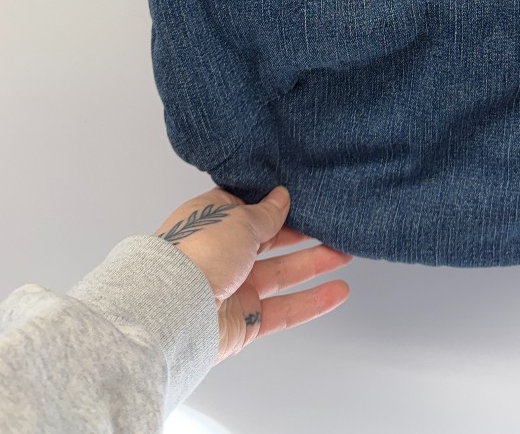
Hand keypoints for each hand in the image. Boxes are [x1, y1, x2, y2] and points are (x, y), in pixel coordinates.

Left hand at [153, 185, 351, 360]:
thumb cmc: (197, 253)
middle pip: (271, 241)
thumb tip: (281, 198)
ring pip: (282, 274)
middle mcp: (223, 254)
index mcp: (214, 222)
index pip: (251, 208)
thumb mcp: (238, 218)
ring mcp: (234, 288)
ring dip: (314, 264)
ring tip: (346, 254)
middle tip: (334, 226)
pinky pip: (284, 309)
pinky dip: (312, 302)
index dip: (279, 204)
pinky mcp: (243, 321)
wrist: (173, 310)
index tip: (307, 197)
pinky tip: (337, 292)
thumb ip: (266, 212)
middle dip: (304, 234)